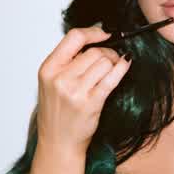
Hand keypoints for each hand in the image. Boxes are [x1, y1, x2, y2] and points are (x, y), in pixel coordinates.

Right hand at [36, 25, 131, 154]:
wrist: (58, 142)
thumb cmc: (57, 112)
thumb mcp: (51, 82)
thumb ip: (68, 61)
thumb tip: (95, 38)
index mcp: (48, 69)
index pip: (73, 37)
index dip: (93, 32)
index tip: (104, 33)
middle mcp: (60, 79)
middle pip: (94, 51)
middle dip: (108, 51)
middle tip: (112, 57)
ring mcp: (76, 92)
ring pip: (105, 62)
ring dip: (114, 62)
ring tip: (114, 66)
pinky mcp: (91, 103)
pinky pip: (112, 78)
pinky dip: (122, 68)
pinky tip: (126, 64)